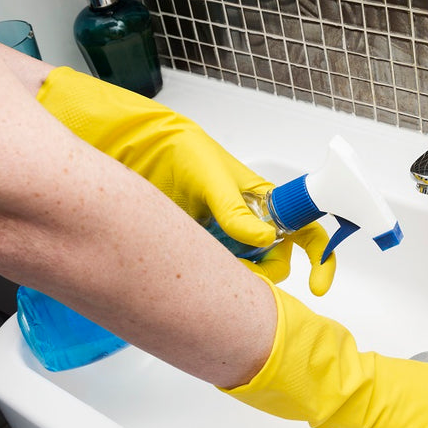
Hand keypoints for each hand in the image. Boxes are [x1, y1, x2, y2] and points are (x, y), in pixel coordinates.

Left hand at [37, 66, 334, 294]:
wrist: (110, 143)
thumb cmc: (162, 143)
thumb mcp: (201, 167)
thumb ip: (230, 202)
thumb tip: (262, 238)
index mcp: (253, 196)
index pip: (301, 226)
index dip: (317, 254)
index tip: (317, 282)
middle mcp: (237, 219)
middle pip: (274, 259)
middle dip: (271, 274)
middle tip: (251, 279)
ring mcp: (211, 236)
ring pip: (242, 271)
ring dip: (239, 280)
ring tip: (216, 274)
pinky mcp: (182, 247)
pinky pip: (207, 274)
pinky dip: (209, 285)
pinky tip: (193, 285)